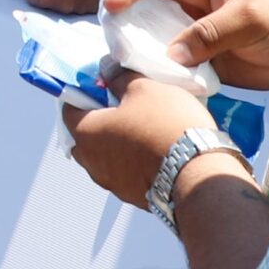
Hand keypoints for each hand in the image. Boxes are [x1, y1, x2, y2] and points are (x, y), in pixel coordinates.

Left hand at [61, 68, 221, 209]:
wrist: (200, 176)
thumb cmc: (166, 125)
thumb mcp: (143, 87)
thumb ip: (119, 78)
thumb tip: (107, 72)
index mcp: (84, 134)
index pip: (69, 108)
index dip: (85, 92)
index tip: (105, 84)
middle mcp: (91, 163)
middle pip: (87, 134)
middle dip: (101, 118)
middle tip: (127, 103)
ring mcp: (113, 184)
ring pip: (108, 155)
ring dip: (119, 140)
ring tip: (146, 125)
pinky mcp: (135, 197)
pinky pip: (128, 172)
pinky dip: (135, 159)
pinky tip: (157, 147)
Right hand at [101, 0, 268, 90]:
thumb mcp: (250, 18)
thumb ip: (211, 33)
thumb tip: (171, 54)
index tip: (111, 5)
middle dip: (124, 10)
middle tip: (107, 30)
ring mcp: (193, 25)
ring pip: (152, 27)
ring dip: (136, 38)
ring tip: (118, 53)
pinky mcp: (199, 53)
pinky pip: (169, 56)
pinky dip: (154, 62)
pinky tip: (142, 71)